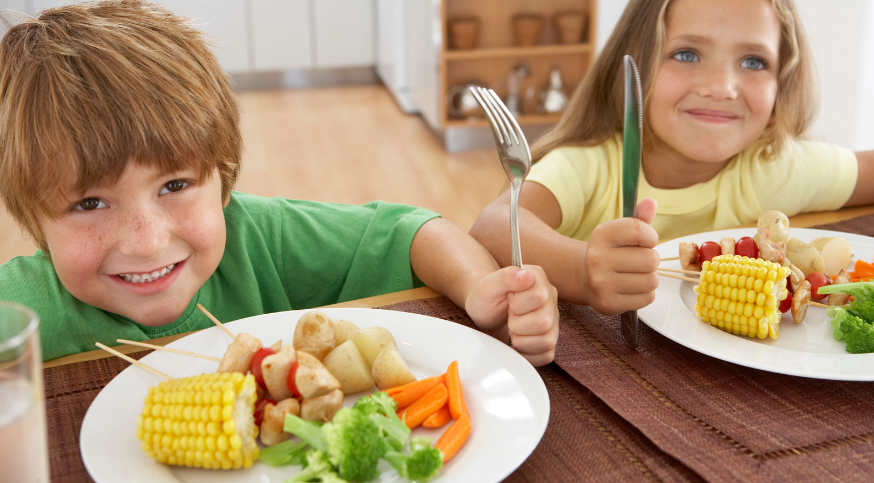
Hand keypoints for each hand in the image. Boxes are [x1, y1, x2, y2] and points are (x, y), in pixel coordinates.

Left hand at [464, 265, 558, 366]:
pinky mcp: (549, 340)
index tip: (508, 300)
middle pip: (544, 322)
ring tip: (512, 328)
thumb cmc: (486, 299)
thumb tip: (526, 274)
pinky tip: (517, 342)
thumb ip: (507, 276)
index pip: (539, 297)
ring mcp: (553, 322)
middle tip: (509, 316)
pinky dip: (526, 353)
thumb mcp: (489, 286)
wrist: (484, 315)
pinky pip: (545, 355)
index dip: (518, 304)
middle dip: (517, 323)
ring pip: (546, 340)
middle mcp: (550, 300)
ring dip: (521, 339)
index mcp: (539, 280)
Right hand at [580, 198, 659, 314]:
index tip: (644, 241)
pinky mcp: (608, 304)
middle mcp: (597, 259)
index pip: (640, 231)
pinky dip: (645, 294)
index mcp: (600, 235)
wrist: (584, 277)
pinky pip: (647, 298)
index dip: (650, 236)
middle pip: (650, 259)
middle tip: (639, 261)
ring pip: (651, 281)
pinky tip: (631, 288)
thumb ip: (638, 218)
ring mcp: (601, 283)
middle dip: (651, 260)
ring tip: (635, 275)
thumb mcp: (620, 232)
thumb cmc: (610, 252)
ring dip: (649, 278)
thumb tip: (651, 203)